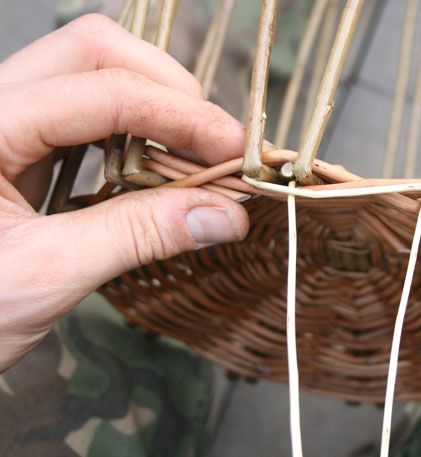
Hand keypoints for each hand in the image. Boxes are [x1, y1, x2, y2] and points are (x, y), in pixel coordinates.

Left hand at [0, 14, 248, 371]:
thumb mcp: (43, 277)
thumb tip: (223, 216)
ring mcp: (4, 122)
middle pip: (94, 50)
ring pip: (93, 72)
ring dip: (156, 108)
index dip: (180, 115)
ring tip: (195, 161)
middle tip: (216, 147)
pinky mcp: (19, 147)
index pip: (99, 90)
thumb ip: (137, 236)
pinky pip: (88, 115)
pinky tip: (159, 170)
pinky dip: (136, 135)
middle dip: (168, 90)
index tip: (235, 152)